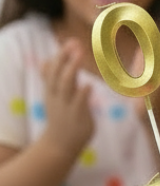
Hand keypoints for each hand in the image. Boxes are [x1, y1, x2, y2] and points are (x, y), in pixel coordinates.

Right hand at [40, 39, 93, 158]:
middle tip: (73, 42)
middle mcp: (57, 96)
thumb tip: (44, 60)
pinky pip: (78, 103)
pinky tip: (89, 84)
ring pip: (65, 86)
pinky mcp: (77, 116)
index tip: (69, 40)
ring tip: (80, 55)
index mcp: (52, 90)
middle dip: (64, 58)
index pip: (53, 69)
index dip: (60, 55)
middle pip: (57, 74)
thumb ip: (50, 78)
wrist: (59, 145)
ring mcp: (66, 106)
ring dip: (72, 69)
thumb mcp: (52, 96)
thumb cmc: (60, 116)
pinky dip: (82, 93)